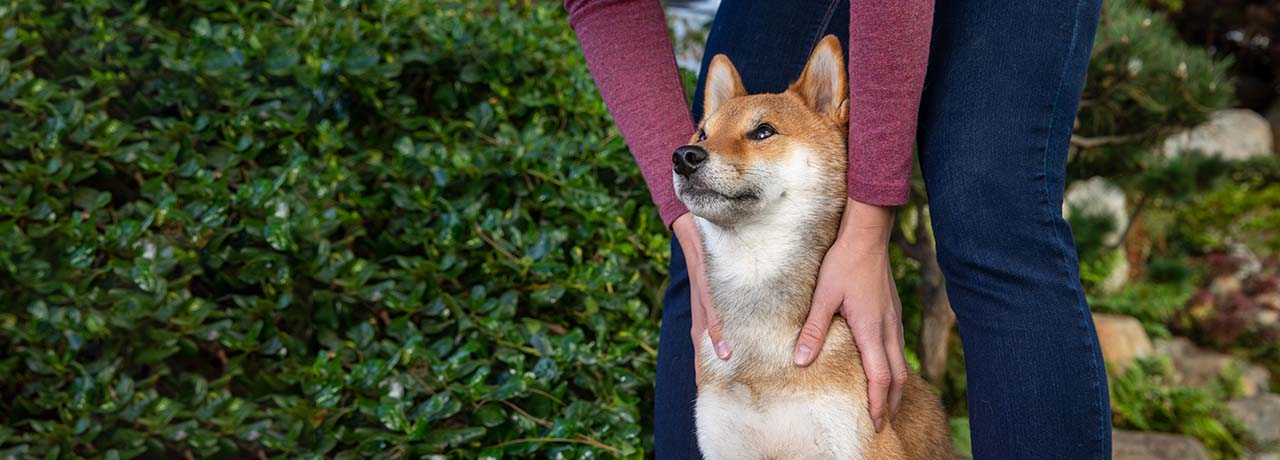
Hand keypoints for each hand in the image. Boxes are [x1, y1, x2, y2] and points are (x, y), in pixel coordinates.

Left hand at [672, 212, 730, 385]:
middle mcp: (699, 305)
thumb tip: (738, 306)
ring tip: (720, 383)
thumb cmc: (706, 246)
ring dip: (711, 359)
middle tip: (712, 396)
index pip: (703, 340)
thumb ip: (723, 291)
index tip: (709, 388)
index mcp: (703, 305)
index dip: (704, 363)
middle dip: (704, 370)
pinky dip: (718, 332)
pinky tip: (724, 351)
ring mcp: (702, 297)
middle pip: (700, 344)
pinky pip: (712, 312)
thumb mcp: (714, 274)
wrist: (689, 221)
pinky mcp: (705, 285)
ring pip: (704, 334)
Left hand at [793, 199, 905, 432]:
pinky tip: (885, 369)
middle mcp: (888, 328)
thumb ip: (813, 330)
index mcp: (871, 329)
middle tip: (882, 423)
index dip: (878, 402)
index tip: (874, 422)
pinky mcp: (892, 311)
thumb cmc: (844, 262)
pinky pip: (897, 347)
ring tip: (886, 404)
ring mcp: (893, 319)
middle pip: (896, 376)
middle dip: (890, 402)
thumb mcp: (823, 296)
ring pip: (899, 362)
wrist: (867, 234)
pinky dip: (894, 367)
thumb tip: (800, 361)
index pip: (879, 377)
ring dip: (894, 386)